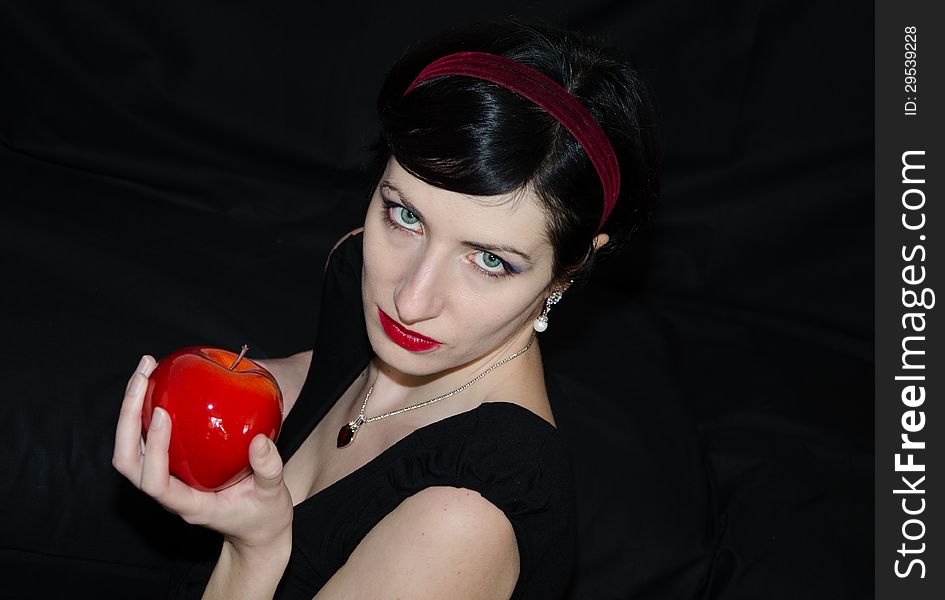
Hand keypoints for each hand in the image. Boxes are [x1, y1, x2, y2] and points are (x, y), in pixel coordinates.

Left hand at [112, 355, 293, 552]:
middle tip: (143, 375)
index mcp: (189, 505)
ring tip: (145, 370)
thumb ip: (269, 470)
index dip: (153, 448)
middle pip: (129, 460)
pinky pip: (147, 440)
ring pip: (131, 448)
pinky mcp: (172, 467)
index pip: (156, 482)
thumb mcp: (274, 496)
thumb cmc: (263, 516)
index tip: (162, 413)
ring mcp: (167, 479)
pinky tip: (159, 384)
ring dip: (130, 408)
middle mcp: (169, 493)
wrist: (256, 530)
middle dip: (127, 416)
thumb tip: (258, 440)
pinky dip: (144, 409)